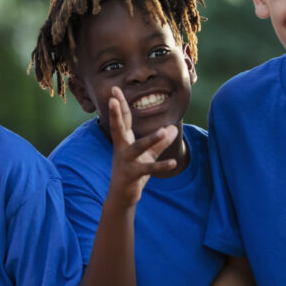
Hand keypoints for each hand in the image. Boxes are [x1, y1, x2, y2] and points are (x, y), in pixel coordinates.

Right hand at [107, 87, 177, 201]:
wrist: (121, 196)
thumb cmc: (133, 172)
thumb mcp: (148, 155)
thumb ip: (160, 142)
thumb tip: (171, 128)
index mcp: (124, 141)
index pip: (123, 120)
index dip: (120, 104)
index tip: (114, 90)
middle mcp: (122, 149)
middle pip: (118, 128)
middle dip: (115, 113)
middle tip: (112, 99)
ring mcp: (126, 161)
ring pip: (137, 148)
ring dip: (150, 139)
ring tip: (162, 131)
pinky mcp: (132, 174)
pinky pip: (148, 168)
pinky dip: (161, 166)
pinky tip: (173, 163)